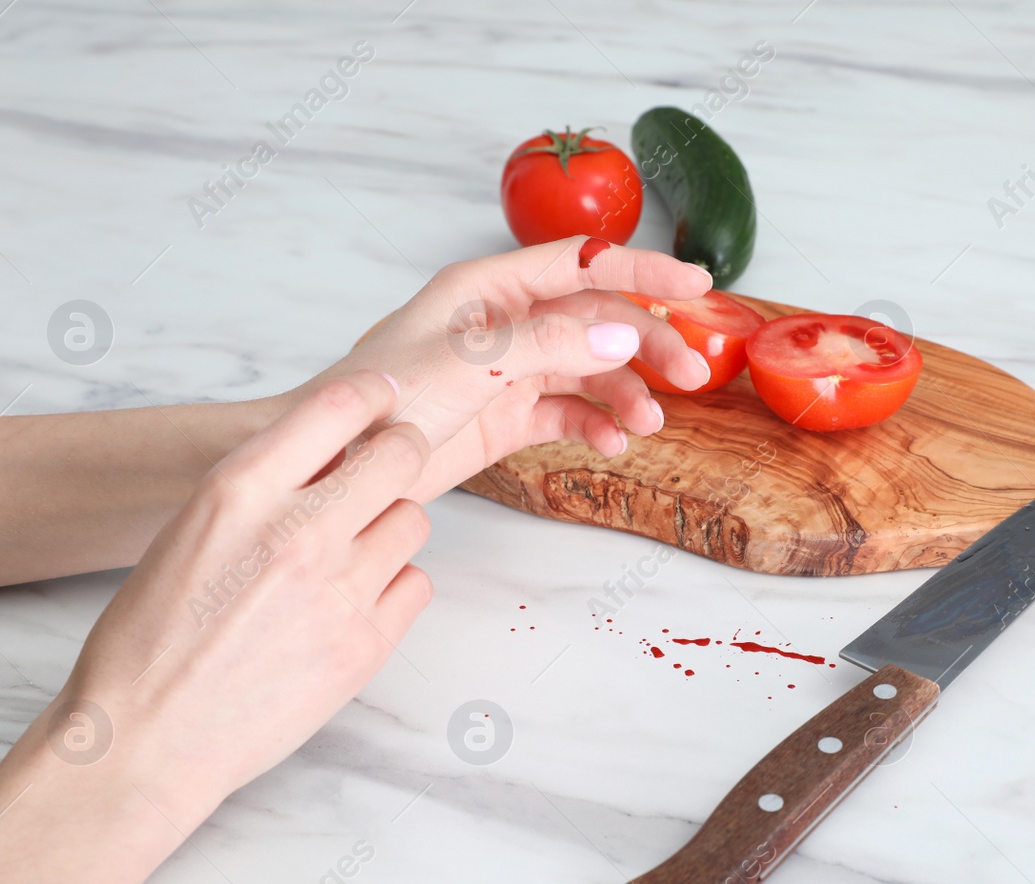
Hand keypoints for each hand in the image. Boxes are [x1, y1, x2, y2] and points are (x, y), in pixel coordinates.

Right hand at [52, 370, 431, 823]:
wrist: (147, 742)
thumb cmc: (153, 639)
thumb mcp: (189, 532)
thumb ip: (264, 488)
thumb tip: (334, 453)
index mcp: (239, 491)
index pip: (339, 403)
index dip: (372, 397)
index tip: (381, 404)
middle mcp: (297, 531)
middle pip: (401, 454)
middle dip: (398, 455)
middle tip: (382, 474)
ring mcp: (340, 591)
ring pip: (413, 520)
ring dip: (389, 528)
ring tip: (347, 557)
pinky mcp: (367, 645)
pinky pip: (416, 584)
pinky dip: (394, 589)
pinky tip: (351, 606)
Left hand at [309, 236, 713, 499]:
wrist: (338, 468)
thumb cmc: (379, 401)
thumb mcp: (467, 363)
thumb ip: (546, 343)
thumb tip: (622, 333)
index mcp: (489, 288)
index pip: (581, 264)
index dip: (642, 271)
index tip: (696, 286)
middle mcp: (504, 323)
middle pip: (598, 320)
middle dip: (648, 344)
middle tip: (691, 374)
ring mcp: (508, 371)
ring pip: (591, 369)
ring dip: (627, 393)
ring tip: (648, 425)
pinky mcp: (507, 417)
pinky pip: (569, 412)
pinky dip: (597, 425)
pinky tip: (613, 442)